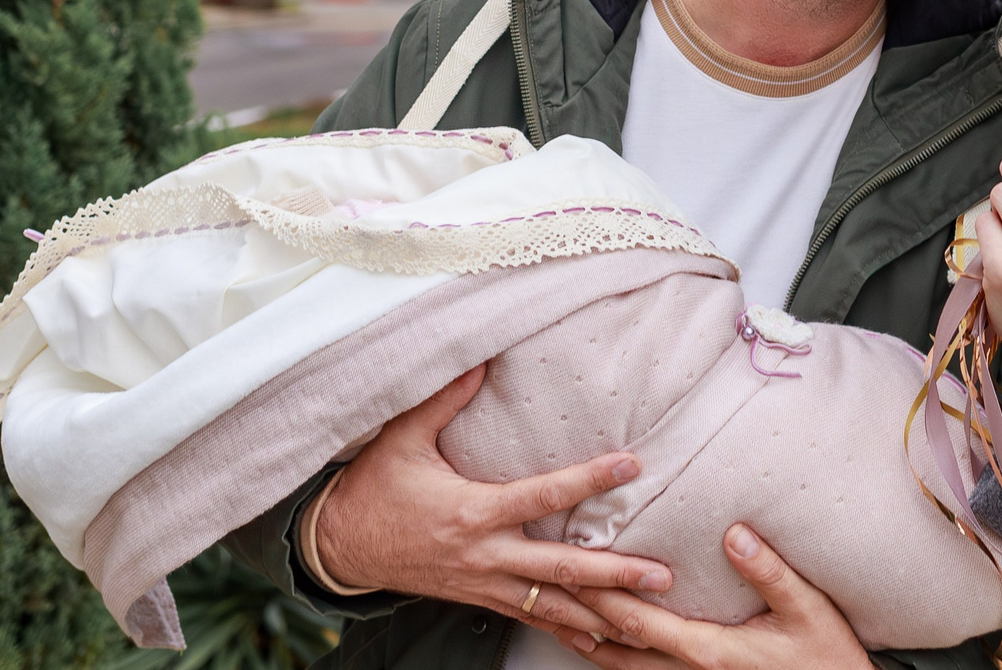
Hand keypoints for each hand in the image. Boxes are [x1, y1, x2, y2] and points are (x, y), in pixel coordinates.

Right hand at [311, 364, 671, 638]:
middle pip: (561, 569)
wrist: (340, 546)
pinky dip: (568, 632)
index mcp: (472, 512)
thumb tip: (480, 359)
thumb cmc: (373, 489)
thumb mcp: (402, 438)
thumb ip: (444, 399)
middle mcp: (484, 555)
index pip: (542, 495)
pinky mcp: (481, 600)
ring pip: (552, 605)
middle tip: (661, 574)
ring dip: (602, 614)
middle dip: (614, 574)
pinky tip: (600, 641)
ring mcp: (484, 584)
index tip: (629, 466)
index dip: (589, 480)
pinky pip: (531, 620)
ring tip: (648, 622)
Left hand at [550, 524, 871, 668]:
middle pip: (621, 646)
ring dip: (591, 640)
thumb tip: (735, 535)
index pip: (642, 622)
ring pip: (627, 665)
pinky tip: (603, 643)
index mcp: (710, 650)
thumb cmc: (826, 654)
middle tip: (550, 585)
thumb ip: (769, 572)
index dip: (604, 598)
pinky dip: (616, 656)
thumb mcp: (806, 608)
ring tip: (559, 617)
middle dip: (584, 616)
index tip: (575, 569)